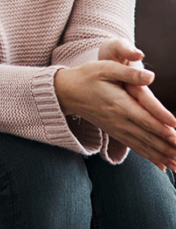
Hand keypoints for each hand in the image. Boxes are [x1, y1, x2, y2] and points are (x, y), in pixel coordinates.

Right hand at [55, 52, 175, 170]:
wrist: (66, 92)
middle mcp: (119, 120)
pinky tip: (163, 165)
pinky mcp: (115, 132)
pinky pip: (135, 147)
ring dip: (164, 156)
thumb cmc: (87, 76)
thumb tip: (151, 76)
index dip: (164, 129)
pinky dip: (150, 157)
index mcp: (120, 104)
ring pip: (145, 146)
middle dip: (169, 147)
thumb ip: (130, 73)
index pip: (147, 119)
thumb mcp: (106, 68)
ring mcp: (117, 129)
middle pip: (149, 137)